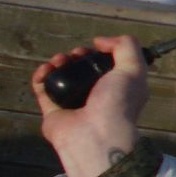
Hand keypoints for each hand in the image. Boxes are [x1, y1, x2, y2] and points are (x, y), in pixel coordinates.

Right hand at [32, 36, 146, 176]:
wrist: (96, 135)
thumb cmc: (119, 102)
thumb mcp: (134, 69)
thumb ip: (126, 46)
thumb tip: (100, 41)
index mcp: (118, 87)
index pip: (106, 65)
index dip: (98, 52)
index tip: (93, 47)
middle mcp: (96, 96)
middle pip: (81, 69)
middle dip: (75, 56)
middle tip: (74, 54)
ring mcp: (74, 104)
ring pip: (62, 77)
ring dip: (57, 63)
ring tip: (59, 60)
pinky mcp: (53, 112)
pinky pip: (43, 90)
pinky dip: (41, 77)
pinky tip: (45, 69)